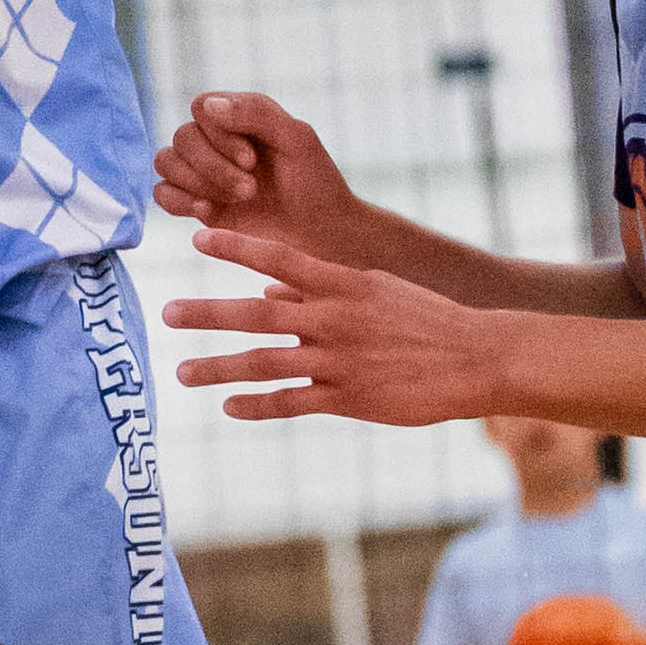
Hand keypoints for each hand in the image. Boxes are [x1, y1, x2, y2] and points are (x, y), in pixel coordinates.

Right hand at [153, 85, 373, 262]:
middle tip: (251, 190)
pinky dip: (179, 200)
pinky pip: (161, 193)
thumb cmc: (314, 182)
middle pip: (183, 137)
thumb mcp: (296, 138)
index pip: (201, 107)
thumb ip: (256, 112)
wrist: (321, 233)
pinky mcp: (195, 203)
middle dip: (213, 166)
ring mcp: (203, 173)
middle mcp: (215, 142)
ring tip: (239, 201)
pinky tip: (210, 210)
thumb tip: (207, 106)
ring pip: (166, 162)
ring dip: (199, 182)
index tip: (252, 160)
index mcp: (238, 118)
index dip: (218, 133)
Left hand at [169, 227, 503, 426]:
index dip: (236, 246)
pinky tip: (229, 407)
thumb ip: (322, 288)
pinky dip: (257, 405)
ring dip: (218, 367)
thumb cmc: (426, 320)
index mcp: (342, 284)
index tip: (198, 236)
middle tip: (167, 312)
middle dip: (208, 313)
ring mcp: (338, 361)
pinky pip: (292, 402)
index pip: (278, 256)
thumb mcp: (375, 290)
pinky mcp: (349, 399)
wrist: (478, 358)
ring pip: (264, 362)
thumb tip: (271, 285)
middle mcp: (333, 319)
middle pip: (256, 313)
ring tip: (182, 372)